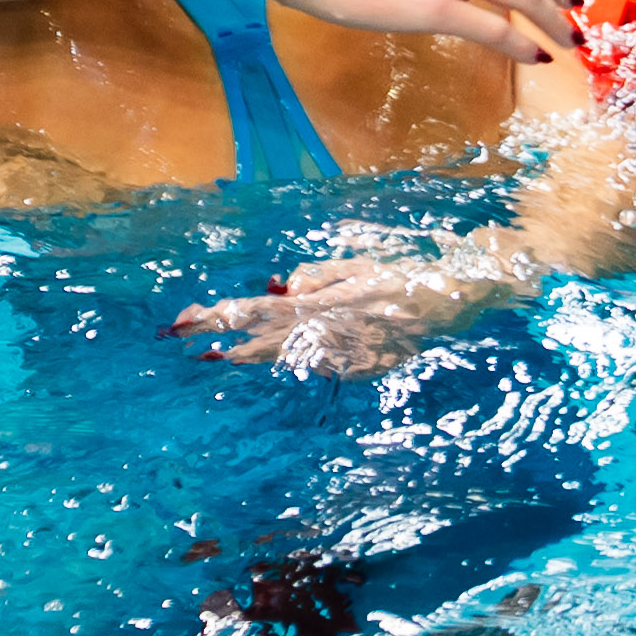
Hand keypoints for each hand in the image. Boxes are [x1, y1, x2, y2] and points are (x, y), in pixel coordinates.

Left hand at [171, 252, 528, 378]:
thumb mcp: (355, 265)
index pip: (258, 308)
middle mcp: (327, 326)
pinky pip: (323, 365)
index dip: (220, 315)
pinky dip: (303, 360)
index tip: (185, 320)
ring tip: (218, 353)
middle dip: (223, 337)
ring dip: (253, 353)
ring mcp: (343, 352)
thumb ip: (317, 276)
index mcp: (321, 298)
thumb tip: (280, 283)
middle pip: (264, 336)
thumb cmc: (399, 275)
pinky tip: (279, 356)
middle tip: (183, 338)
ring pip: (288, 355)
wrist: (451, 299)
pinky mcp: (362, 369)